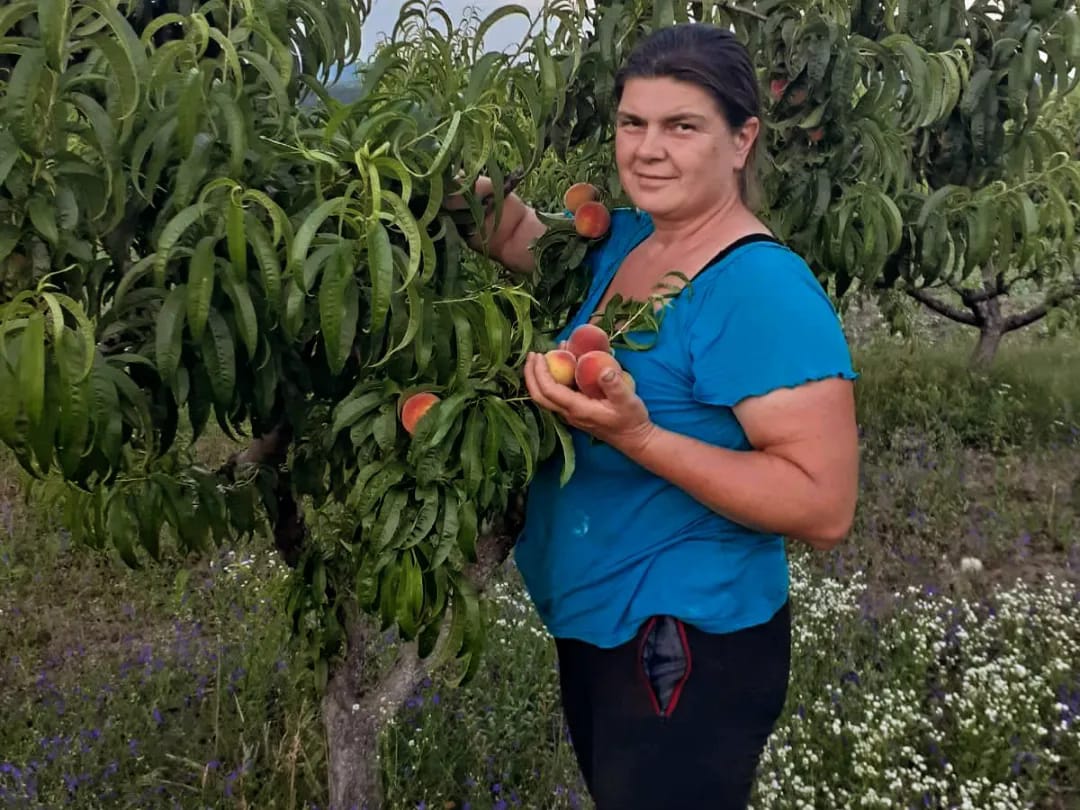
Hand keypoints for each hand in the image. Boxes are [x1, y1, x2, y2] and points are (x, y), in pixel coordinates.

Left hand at [523, 351, 656, 457]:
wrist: (633, 438)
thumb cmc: (631, 420)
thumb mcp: (627, 400)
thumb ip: (615, 386)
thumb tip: (604, 370)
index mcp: (578, 409)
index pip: (549, 391)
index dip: (540, 372)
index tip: (538, 355)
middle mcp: (569, 413)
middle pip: (539, 395)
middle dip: (531, 374)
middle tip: (532, 354)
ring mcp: (570, 413)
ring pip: (546, 396)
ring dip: (540, 377)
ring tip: (543, 356)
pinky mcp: (575, 410)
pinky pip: (556, 394)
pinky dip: (552, 379)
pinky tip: (563, 365)